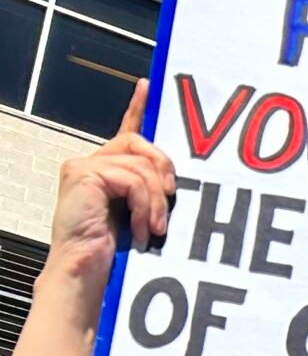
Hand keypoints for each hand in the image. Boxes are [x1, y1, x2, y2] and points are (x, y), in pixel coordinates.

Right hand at [47, 81, 173, 304]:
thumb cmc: (112, 251)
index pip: (125, 131)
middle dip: (164, 170)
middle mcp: (91, 162)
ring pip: (141, 165)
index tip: (148, 86)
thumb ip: (149, 191)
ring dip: (156, 202)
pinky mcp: (84, 174)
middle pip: (141, 143)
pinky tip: (141, 230)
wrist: (85, 269)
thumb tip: (175, 180)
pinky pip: (133, 180)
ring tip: (153, 230)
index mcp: (106, 169)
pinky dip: (144, 207)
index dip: (137, 107)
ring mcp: (85, 167)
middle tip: (171, 198)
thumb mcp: (138, 214)